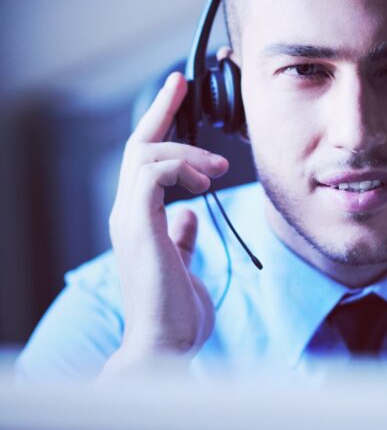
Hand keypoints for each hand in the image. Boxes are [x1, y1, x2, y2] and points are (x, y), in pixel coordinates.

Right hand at [103, 73, 227, 372]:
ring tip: (217, 167)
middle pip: (139, 147)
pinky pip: (152, 174)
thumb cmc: (176, 315)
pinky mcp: (139, 226)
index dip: (161, 129)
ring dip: (184, 150)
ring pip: (144, 155)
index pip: (145, 163)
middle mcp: (127, 215)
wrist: (164, 346)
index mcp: (138, 221)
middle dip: (161, 111)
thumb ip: (181, 240)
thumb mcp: (184, 267)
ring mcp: (129, 220)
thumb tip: (188, 217)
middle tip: (181, 83)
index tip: (178, 99)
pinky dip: (179, 167)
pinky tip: (204, 182)